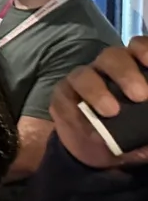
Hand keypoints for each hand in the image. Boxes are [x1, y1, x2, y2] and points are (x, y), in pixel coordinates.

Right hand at [51, 37, 147, 168]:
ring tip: (112, 112)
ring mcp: (82, 80)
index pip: (138, 48)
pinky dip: (76, 114)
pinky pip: (64, 98)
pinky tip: (89, 131)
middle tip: (140, 96)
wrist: (99, 152)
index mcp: (133, 69)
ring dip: (96, 91)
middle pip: (111, 56)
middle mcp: (107, 69)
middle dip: (125, 73)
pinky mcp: (62, 96)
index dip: (144, 49)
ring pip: (84, 75)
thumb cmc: (131, 133)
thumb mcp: (146, 132)